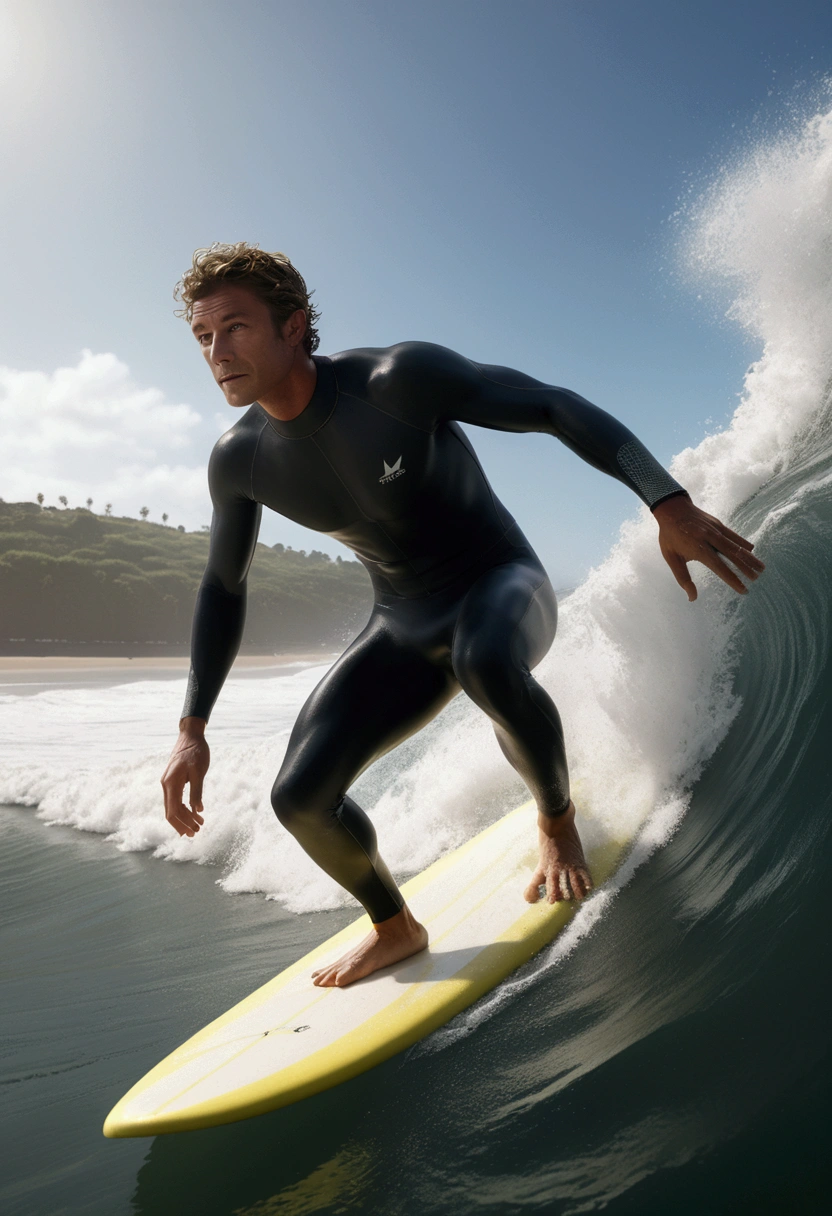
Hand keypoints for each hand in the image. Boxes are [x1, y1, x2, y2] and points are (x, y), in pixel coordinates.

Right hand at [161, 717, 209, 837]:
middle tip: (197, 832)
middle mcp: (166, 785)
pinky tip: (195, 812)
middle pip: (171, 812)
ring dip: (185, 817)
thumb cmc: (196, 752)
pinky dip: (184, 808)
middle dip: (183, 823)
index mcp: (170, 784)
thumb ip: (197, 791)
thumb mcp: (199, 772)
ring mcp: (168, 783)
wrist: (190, 735)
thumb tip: (197, 811)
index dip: (182, 824)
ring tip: (199, 824)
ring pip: (173, 806)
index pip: (173, 811)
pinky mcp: (173, 781)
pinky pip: (176, 799)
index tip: (194, 831)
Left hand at [652, 494, 764, 600]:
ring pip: (736, 546)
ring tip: (761, 568)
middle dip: (746, 569)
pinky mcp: (718, 524)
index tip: (743, 589)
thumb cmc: (670, 536)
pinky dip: (744, 543)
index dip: (733, 579)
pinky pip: (734, 535)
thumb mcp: (671, 557)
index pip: (720, 567)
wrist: (672, 508)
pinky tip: (752, 551)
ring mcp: (716, 530)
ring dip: (750, 557)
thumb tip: (692, 598)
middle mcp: (710, 539)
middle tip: (756, 580)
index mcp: (698, 548)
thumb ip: (683, 578)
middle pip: (732, 556)